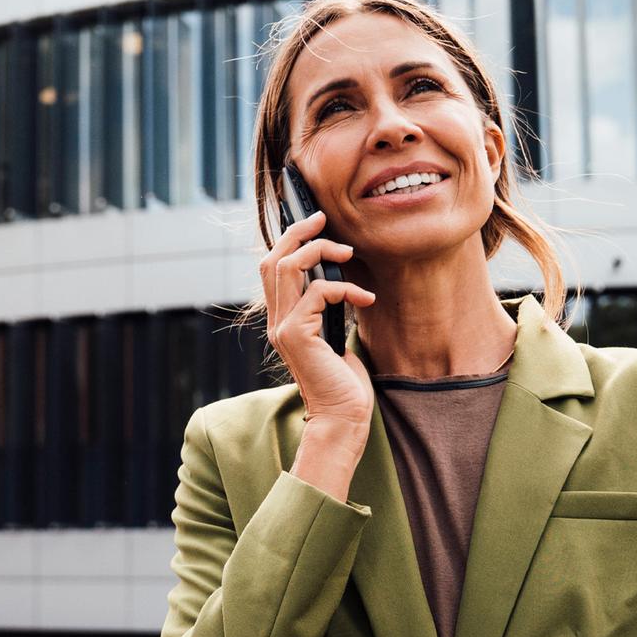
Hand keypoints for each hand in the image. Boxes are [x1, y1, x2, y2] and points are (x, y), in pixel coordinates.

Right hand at [260, 210, 376, 430]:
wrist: (344, 417)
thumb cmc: (344, 383)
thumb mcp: (335, 336)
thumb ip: (327, 310)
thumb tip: (336, 280)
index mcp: (282, 320)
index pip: (272, 268)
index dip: (288, 239)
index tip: (315, 222)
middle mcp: (276, 322)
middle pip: (272, 259)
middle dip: (298, 232)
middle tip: (323, 219)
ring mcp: (282, 328)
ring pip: (287, 267)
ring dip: (319, 251)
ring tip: (347, 253)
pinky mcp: (296, 335)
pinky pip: (316, 292)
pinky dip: (343, 288)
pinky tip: (364, 298)